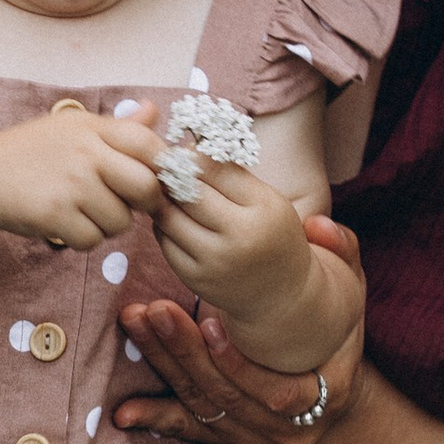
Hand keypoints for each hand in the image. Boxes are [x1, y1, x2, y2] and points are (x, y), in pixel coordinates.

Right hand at [0, 105, 162, 251]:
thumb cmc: (34, 151)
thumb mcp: (75, 127)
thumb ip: (118, 126)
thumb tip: (155, 110)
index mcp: (94, 128)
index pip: (149, 144)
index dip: (162, 166)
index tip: (154, 178)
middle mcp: (86, 153)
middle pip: (146, 187)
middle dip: (145, 203)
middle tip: (127, 203)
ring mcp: (71, 185)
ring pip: (121, 221)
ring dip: (108, 224)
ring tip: (85, 210)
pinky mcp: (54, 214)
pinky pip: (93, 240)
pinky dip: (84, 239)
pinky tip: (67, 224)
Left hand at [115, 217, 365, 443]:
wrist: (337, 406)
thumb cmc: (339, 339)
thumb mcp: (351, 297)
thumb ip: (341, 255)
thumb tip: (317, 224)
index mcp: (322, 396)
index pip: (282, 393)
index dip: (243, 366)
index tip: (212, 323)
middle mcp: (285, 426)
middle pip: (228, 396)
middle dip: (187, 353)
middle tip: (156, 311)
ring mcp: (254, 437)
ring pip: (203, 406)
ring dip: (165, 365)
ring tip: (137, 322)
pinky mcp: (227, 440)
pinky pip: (189, 432)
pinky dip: (156, 419)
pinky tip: (123, 413)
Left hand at [153, 158, 342, 356]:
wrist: (282, 295)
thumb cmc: (273, 235)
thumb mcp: (268, 200)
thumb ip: (231, 175)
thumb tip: (187, 148)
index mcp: (263, 209)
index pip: (214, 169)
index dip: (192, 156)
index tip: (184, 151)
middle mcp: (240, 238)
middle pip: (187, 192)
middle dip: (171, 175)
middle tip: (164, 165)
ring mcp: (215, 263)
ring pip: (169, 217)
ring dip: (161, 199)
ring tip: (164, 189)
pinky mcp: (196, 280)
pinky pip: (165, 243)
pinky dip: (162, 225)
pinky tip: (170, 217)